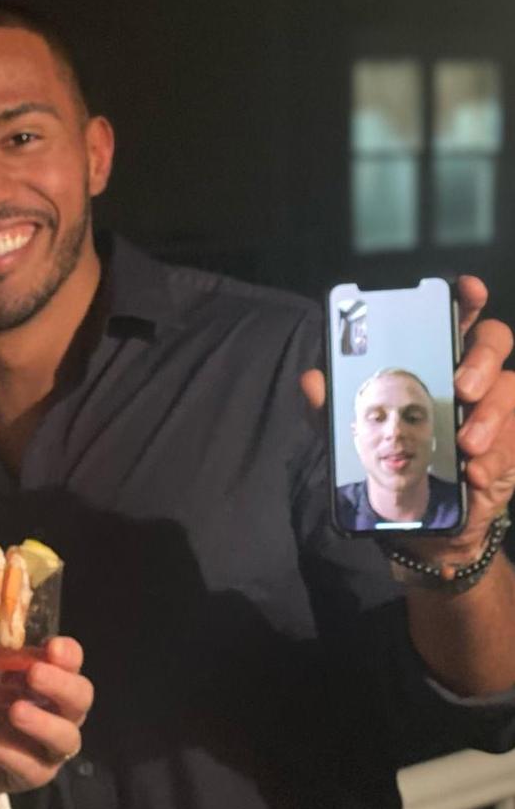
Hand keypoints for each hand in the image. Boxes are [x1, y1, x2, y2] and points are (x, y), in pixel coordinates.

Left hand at [0, 635, 92, 799]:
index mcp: (49, 676)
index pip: (72, 660)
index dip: (68, 653)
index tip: (50, 646)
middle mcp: (59, 710)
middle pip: (81, 696)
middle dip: (61, 684)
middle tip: (34, 674)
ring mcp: (50, 746)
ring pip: (66, 737)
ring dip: (42, 722)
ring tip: (15, 711)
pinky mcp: (34, 776)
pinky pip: (31, 768)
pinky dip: (6, 749)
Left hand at [301, 275, 514, 557]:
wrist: (418, 519)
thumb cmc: (387, 458)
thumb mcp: (349, 435)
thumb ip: (329, 407)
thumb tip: (312, 379)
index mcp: (431, 362)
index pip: (454, 318)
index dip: (465, 298)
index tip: (466, 289)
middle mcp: (468, 376)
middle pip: (494, 342)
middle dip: (481, 360)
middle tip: (460, 388)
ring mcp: (494, 409)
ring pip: (508, 390)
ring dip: (488, 417)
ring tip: (464, 444)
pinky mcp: (510, 445)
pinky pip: (514, 441)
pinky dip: (494, 457)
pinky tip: (473, 471)